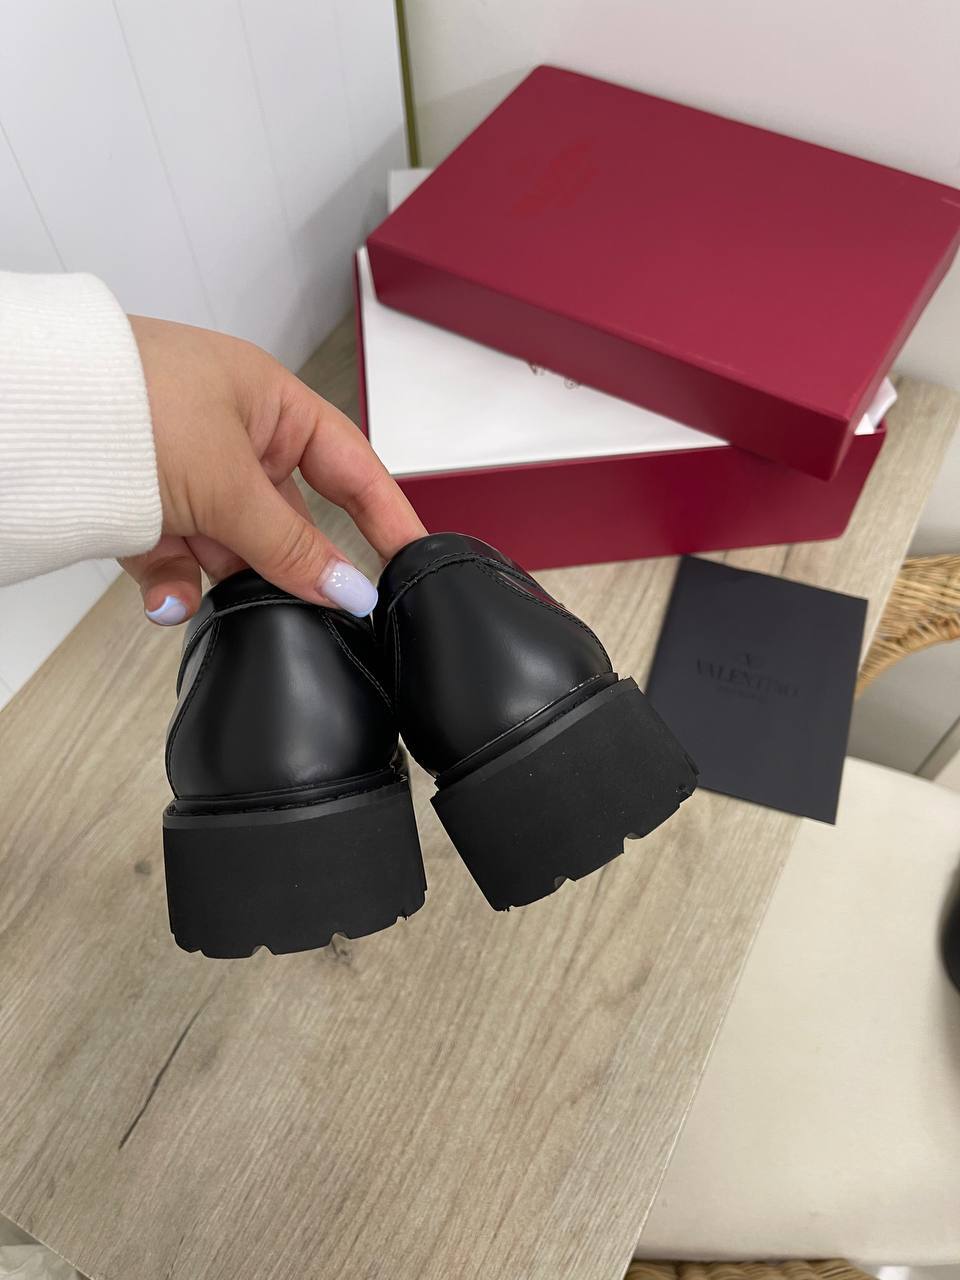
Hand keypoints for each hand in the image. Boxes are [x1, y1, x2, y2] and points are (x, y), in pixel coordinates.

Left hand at [121, 316, 424, 623]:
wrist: (27, 413)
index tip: (416, 564)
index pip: (352, 466)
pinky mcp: (143, 504)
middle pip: (288, 519)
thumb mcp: (230, 482)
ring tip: (199, 586)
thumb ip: (294, 546)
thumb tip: (350, 592)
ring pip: (231, 546)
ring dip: (219, 575)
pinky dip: (173, 581)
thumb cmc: (132, 403)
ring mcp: (187, 470)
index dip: (387, 515)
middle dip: (284, 563)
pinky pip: (177, 557)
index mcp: (271, 404)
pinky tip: (165, 597)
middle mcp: (234, 435)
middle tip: (303, 608)